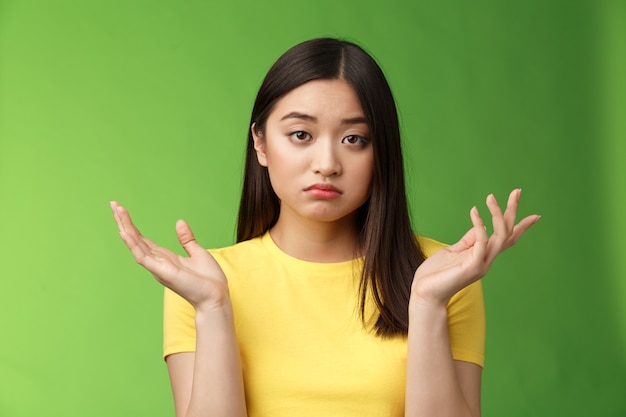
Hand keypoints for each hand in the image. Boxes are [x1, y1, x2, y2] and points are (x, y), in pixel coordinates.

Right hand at [110, 201, 229, 311]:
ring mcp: (158, 267)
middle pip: (135, 239)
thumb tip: (179, 222)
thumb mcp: (198, 253)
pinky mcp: (162, 272)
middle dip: (124, 222)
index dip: (132, 226)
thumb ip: (186, 239)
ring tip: (116, 210)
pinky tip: (125, 232)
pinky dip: (133, 245)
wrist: (216, 297)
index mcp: (165, 258)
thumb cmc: (208, 280)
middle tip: (113, 204)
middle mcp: (157, 262)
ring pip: (136, 245)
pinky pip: (143, 257)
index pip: (143, 239)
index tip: (122, 210)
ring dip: (125, 227)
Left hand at [411, 189, 539, 306]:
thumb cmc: (436, 274)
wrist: (425, 294)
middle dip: (513, 212)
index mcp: (483, 257)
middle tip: (517, 191)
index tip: (535, 215)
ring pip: (499, 237)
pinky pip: (481, 242)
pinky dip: (480, 225)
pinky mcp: (472, 267)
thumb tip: (480, 226)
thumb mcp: (454, 251)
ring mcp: (481, 265)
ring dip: (497, 215)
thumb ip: (468, 241)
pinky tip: (474, 211)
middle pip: (507, 234)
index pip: (507, 240)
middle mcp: (487, 261)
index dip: (520, 227)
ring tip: (491, 197)